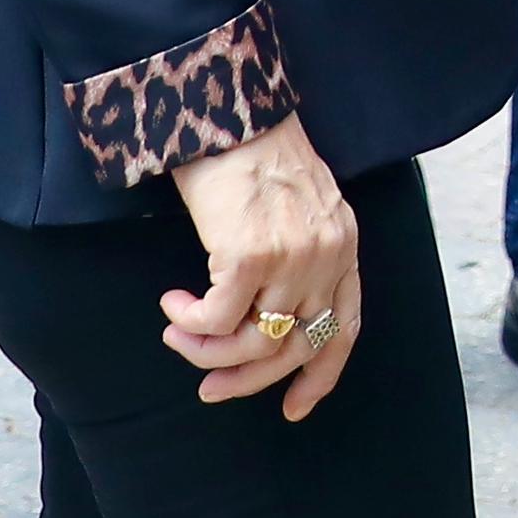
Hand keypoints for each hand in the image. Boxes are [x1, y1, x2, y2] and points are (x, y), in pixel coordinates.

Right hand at [164, 112, 362, 419]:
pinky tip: (172, 304)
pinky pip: (215, 322)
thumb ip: (300, 256)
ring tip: (177, 333)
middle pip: (295, 348)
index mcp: (345, 245)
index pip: (344, 328)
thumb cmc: (254, 154)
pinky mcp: (249, 257)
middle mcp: (327, 256)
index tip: (293, 408)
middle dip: (247, 379)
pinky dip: (188, 323)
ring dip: (205, 351)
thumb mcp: (300, 206)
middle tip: (208, 387)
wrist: (230, 109)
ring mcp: (292, 259)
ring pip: (251, 343)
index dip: (319, 375)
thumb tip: (263, 319)